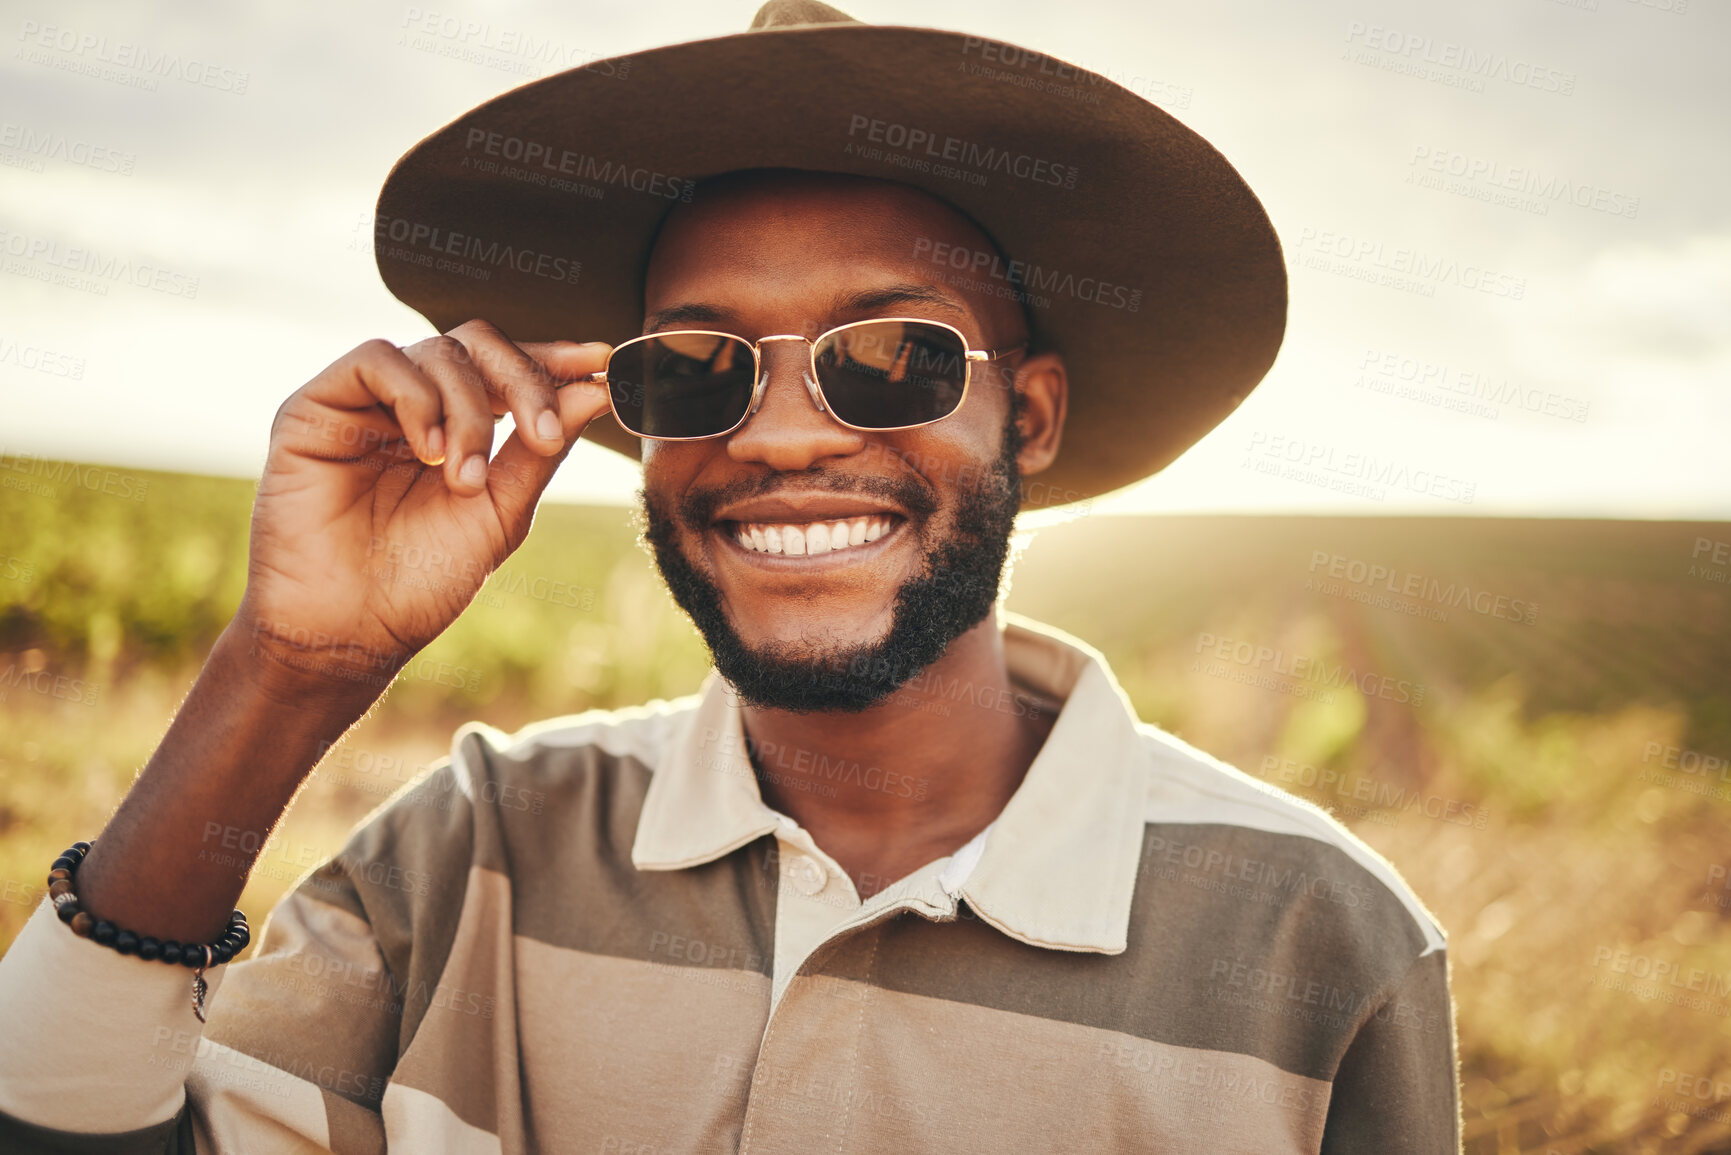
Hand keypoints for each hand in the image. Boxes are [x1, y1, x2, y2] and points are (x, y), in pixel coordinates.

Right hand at [235, 320, 612, 695]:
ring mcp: (363, 403)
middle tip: (541, 435)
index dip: (552, 358)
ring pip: (435, 351)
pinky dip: (417, 397)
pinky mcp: (315, 406)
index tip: (600, 361)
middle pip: (476, 345)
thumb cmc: (423, 582)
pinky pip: (376, 359)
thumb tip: (595, 387)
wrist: (352, 631)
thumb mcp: (500, 512)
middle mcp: (409, 406)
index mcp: (456, 427)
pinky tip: (429, 451)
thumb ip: (540, 450)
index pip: (505, 369)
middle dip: (522, 381)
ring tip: (464, 479)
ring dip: (469, 412)